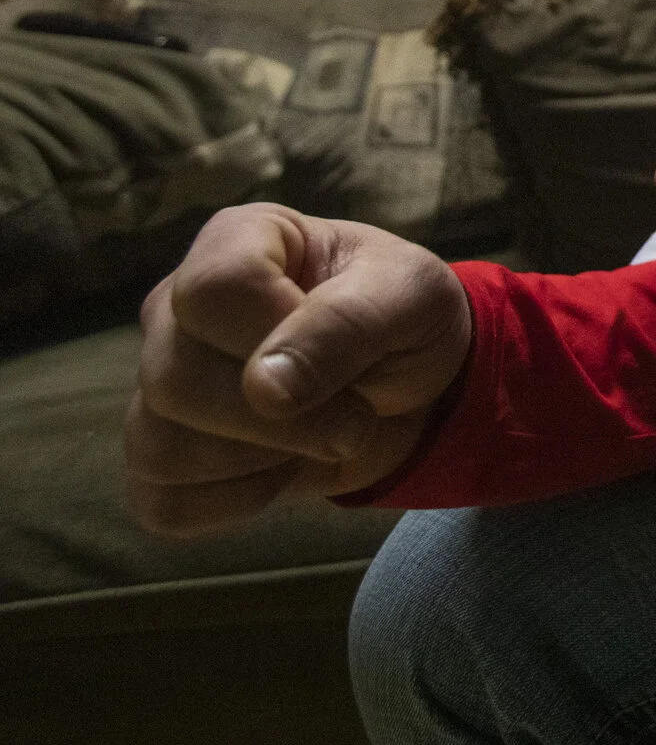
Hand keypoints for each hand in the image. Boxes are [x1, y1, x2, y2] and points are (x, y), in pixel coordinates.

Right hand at [125, 204, 471, 534]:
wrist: (410, 384)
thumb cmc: (404, 316)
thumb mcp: (409, 296)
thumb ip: (346, 325)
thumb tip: (265, 388)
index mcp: (237, 241)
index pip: (214, 291)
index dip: (279, 338)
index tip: (352, 361)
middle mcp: (176, 308)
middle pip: (175, 379)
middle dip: (284, 422)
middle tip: (357, 418)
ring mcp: (157, 382)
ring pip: (161, 447)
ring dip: (265, 461)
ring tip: (321, 435)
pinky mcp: (160, 454)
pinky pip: (163, 502)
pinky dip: (237, 502)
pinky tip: (282, 469)